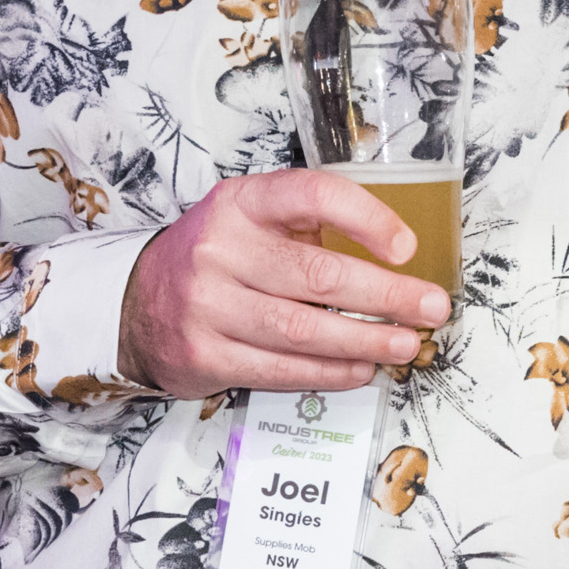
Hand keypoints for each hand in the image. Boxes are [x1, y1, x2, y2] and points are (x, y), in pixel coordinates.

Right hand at [117, 170, 448, 398]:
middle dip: (388, 295)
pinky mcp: (205, 356)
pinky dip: (331, 373)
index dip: (366, 218)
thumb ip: (309, 225)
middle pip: (319, 274)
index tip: (406, 246)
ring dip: (367, 340)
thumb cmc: (217, 258)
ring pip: (304, 330)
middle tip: (432, 307)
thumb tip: (397, 257)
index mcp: (240, 202)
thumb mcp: (251, 218)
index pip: (311, 195)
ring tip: (407, 344)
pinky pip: (282, 369)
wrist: (136, 303)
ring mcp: (208, 306)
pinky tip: (362, 368)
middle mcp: (220, 250)